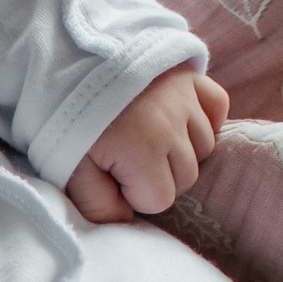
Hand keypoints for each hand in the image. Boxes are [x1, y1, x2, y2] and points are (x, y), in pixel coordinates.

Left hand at [64, 65, 229, 221]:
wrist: (65, 61)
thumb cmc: (65, 120)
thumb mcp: (69, 170)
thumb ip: (98, 205)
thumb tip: (127, 219)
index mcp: (143, 150)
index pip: (159, 199)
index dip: (134, 193)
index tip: (112, 174)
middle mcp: (174, 124)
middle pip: (185, 176)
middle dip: (157, 175)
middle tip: (125, 156)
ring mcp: (186, 98)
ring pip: (204, 147)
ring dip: (179, 149)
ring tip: (145, 135)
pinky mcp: (192, 77)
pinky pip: (217, 109)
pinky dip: (203, 119)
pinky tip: (175, 121)